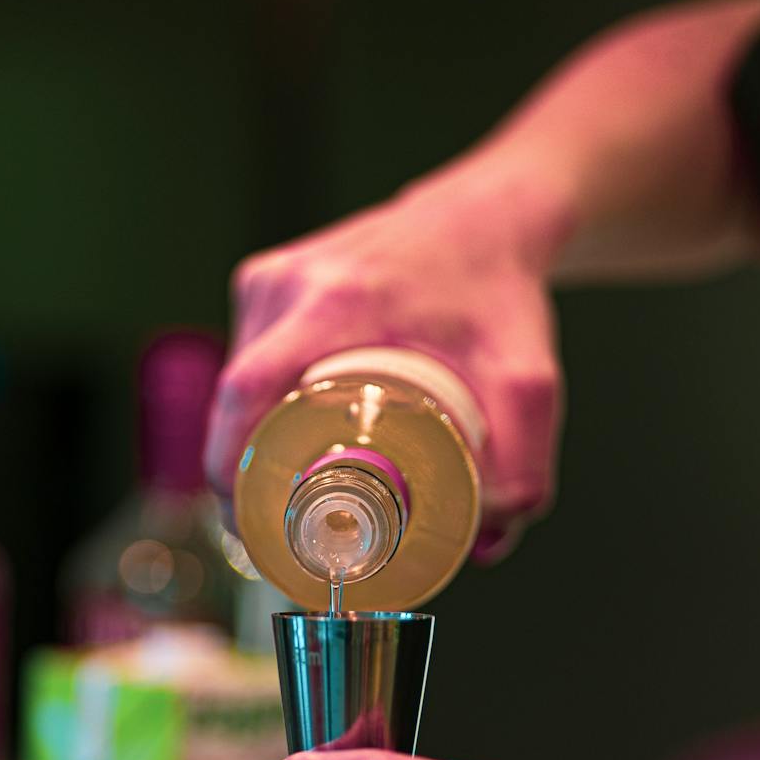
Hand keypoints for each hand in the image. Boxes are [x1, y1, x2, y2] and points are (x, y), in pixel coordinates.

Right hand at [203, 168, 569, 560]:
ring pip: (236, 380)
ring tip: (284, 488)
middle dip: (243, 471)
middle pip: (235, 397)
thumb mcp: (527, 380)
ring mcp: (271, 276)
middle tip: (271, 530)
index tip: (243, 521)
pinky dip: (260, 404)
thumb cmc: (499, 293)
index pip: (248, 390)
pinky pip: (247, 356)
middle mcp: (290, 282)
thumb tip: (486, 543)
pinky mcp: (266, 278)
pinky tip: (283, 436)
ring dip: (251, 437)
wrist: (486, 216)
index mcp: (338, 301)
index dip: (232, 463)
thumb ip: (523, 466)